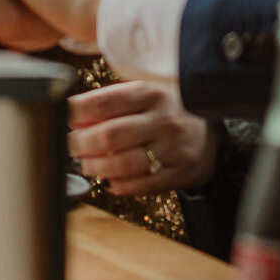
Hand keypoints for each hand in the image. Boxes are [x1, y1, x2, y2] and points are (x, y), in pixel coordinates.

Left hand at [67, 81, 215, 193]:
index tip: (68, 119)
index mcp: (151, 94)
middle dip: (82, 144)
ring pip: (123, 164)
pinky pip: (140, 185)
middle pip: (110, 135)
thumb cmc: (168, 110)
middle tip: (73, 146)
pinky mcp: (179, 172)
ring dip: (96, 167)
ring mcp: (173, 148)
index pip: (104, 102)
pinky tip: (110, 179)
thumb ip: (110, 103)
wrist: (212, 129)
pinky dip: (118, 185)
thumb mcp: (144, 94)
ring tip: (87, 164)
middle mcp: (164, 119)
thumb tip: (73, 119)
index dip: (78, 113)